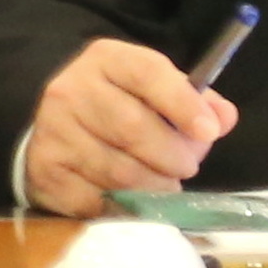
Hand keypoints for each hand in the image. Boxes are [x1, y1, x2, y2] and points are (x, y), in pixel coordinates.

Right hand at [17, 37, 234, 216]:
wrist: (53, 128)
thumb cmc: (116, 108)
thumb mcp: (152, 91)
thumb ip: (193, 102)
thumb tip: (223, 118)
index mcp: (106, 60)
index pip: (147, 73)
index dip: (182, 103)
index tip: (208, 131)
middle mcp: (72, 89)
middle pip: (133, 127)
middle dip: (172, 156)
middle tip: (187, 168)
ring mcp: (54, 130)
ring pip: (118, 170)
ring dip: (153, 187)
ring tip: (164, 186)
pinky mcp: (45, 169)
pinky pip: (96, 200)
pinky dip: (123, 208)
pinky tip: (131, 201)